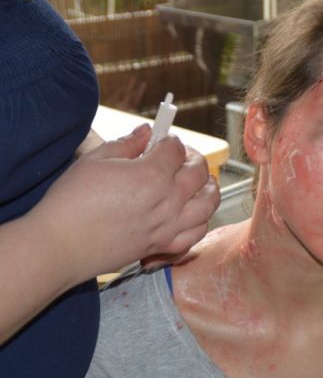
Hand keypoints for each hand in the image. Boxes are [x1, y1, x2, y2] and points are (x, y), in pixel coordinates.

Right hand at [33, 124, 219, 280]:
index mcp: (152, 175)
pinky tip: (190, 214)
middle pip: (200, 173)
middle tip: (180, 158)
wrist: (59, 245)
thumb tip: (147, 132)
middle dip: (193, 159)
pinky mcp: (163, 246)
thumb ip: (127, 143)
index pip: (177, 149)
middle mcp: (168, 200)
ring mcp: (169, 225)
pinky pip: (196, 234)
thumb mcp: (95, 160)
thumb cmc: (71, 201)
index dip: (170, 141)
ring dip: (208, 188)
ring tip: (198, 183)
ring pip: (209, 203)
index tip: (162, 141)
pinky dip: (200, 222)